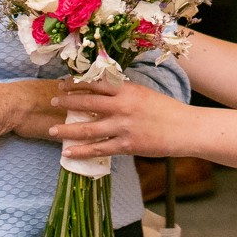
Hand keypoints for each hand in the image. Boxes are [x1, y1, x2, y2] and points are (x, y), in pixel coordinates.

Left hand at [50, 77, 193, 160]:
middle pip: (87, 103)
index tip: (62, 84)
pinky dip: (81, 151)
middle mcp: (122, 107)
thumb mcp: (144, 93)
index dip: (76, 84)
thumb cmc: (167, 110)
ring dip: (66, 130)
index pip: (95, 83)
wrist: (185, 128)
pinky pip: (99, 149)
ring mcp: (123, 127)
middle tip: (52, 101)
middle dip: (66, 102)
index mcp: (127, 90)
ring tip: (51, 131)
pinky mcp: (126, 146)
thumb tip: (104, 92)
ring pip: (87, 129)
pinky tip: (68, 153)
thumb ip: (124, 93)